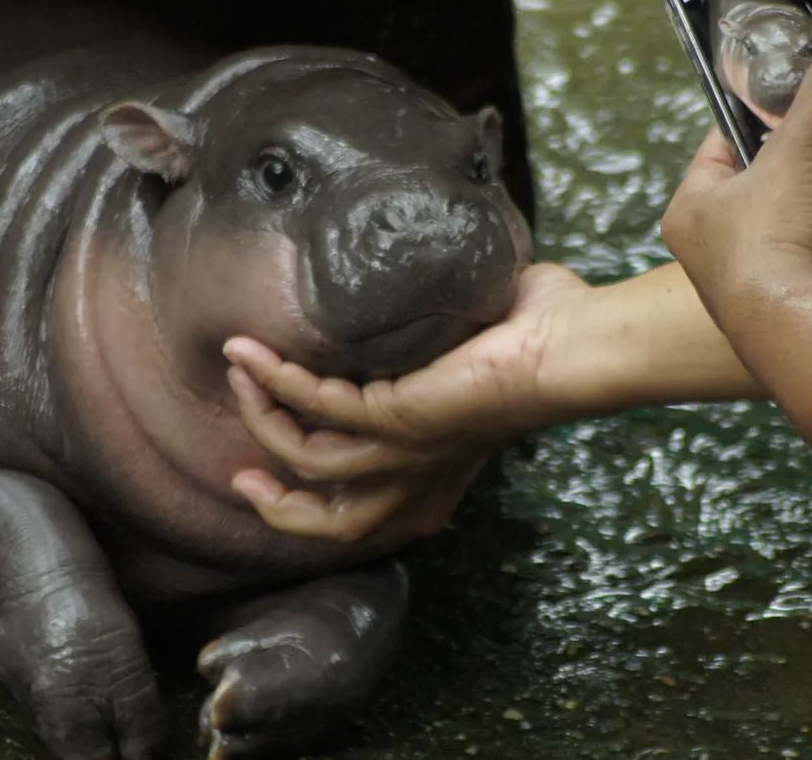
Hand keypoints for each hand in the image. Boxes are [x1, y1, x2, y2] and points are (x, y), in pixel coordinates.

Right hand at [222, 263, 590, 540]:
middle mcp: (420, 473)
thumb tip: (418, 287)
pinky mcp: (397, 417)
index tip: (274, 479)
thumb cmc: (544, 338)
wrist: (573, 346)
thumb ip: (439, 338)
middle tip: (240, 475)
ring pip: (308, 462)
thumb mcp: (477, 351)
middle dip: (278, 504)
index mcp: (441, 468)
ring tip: (238, 373)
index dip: (315, 509)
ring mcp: (406, 451)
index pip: (369, 514)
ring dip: (263, 418)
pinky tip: (251, 352)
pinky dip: (276, 378)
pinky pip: (315, 406)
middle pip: (332, 524)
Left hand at [661, 46, 811, 332]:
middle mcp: (717, 252)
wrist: (799, 333)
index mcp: (691, 210)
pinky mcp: (806, 310)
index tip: (794, 97)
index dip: (759, 116)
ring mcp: (762, 286)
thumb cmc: (770, 242)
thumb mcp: (799, 147)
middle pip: (773, 187)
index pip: (723, 144)